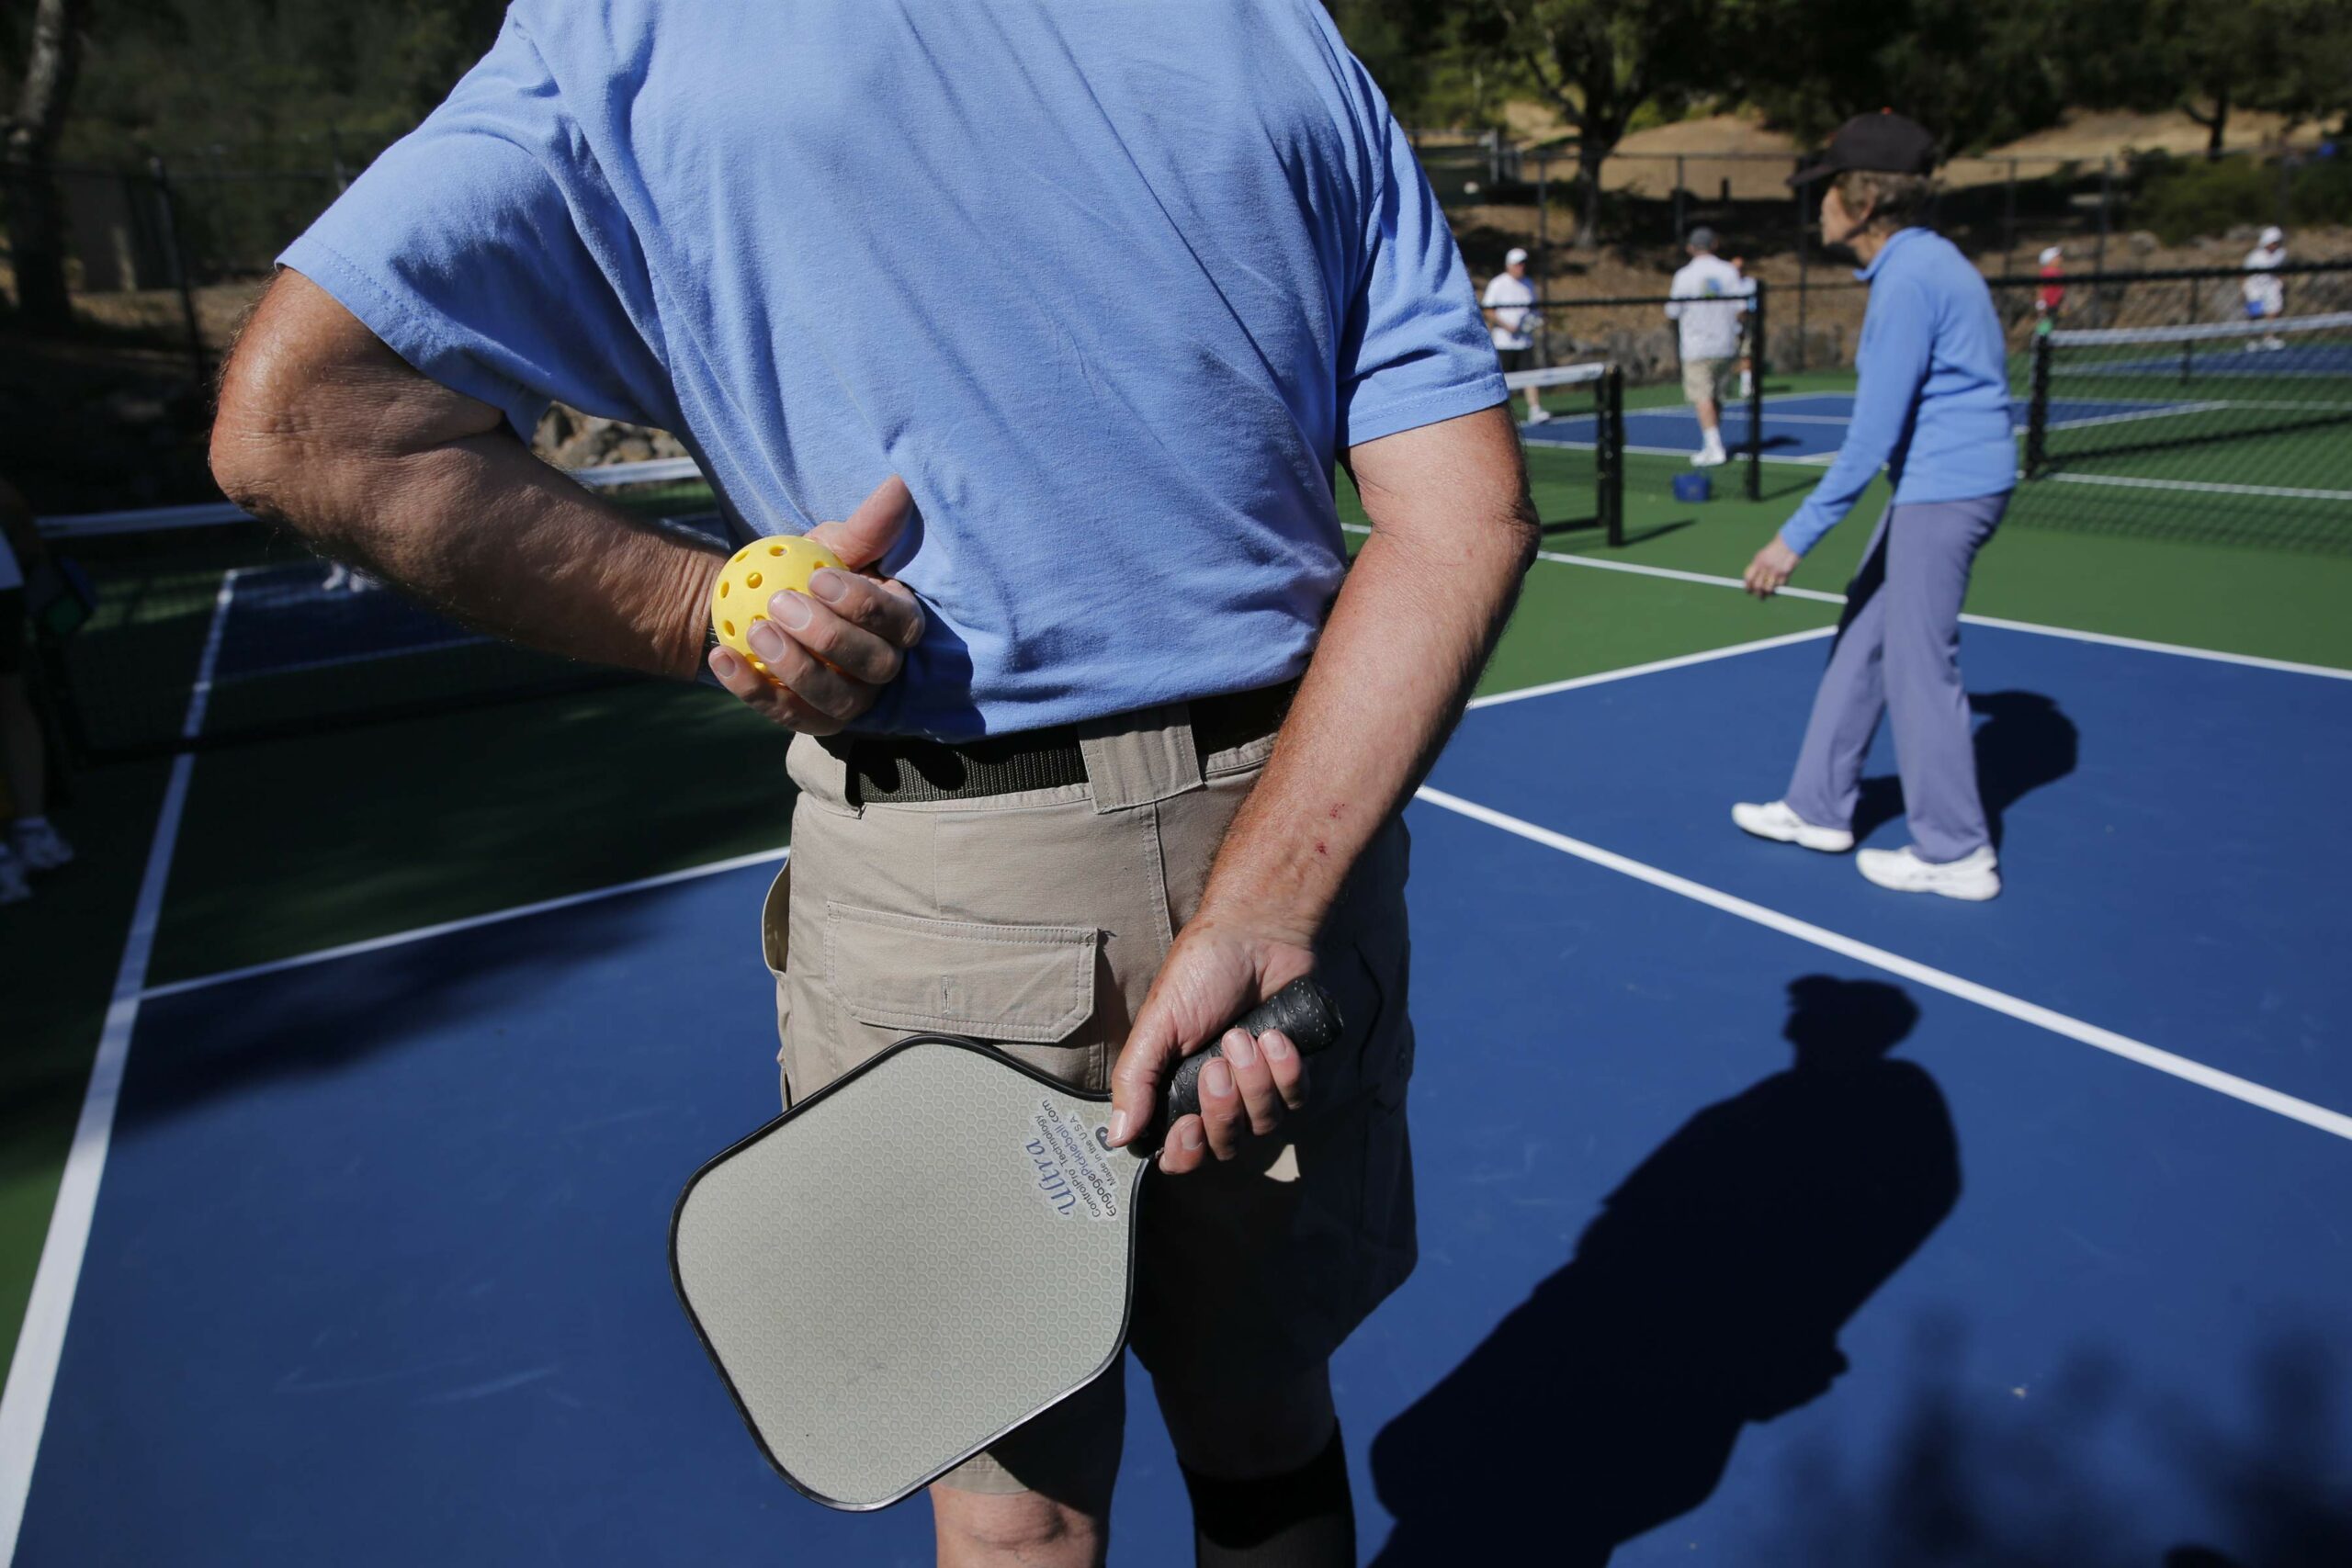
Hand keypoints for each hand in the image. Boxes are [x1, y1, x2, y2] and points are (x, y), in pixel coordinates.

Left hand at [707, 475, 925, 732]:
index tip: (817, 578)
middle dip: (828, 637)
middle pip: (874, 666)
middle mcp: (883, 668)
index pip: (897, 622)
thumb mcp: (834, 547)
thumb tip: (898, 484)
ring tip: (756, 631)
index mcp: (899, 623)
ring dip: (795, 669)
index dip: (861, 605)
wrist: (764, 607)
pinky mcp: (810, 720)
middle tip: (780, 604)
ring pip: (835, 700)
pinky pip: (784, 713)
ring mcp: (849, 701)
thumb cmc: (812, 573)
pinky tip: (721, 658)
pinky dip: (751, 689)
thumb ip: (865, 527)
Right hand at [1107, 911, 1316, 1175]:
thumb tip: (1116, 1137)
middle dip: (1223, 1106)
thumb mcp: (1158, 1024)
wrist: (1256, 936)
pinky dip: (1286, 1071)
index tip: (1187, 1125)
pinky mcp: (1292, 1072)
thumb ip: (1135, 1080)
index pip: (1181, 1152)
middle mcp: (1217, 1096)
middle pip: (1224, 1144)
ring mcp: (1257, 1087)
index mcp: (1176, 1090)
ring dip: (1254, 1080)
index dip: (1185, 1153)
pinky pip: (1296, 1100)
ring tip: (1245, 1035)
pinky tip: (1276, 1036)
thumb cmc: (1200, 974)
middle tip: (1218, 1061)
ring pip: (1262, 1124)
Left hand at [1744, 536, 1800, 598]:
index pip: (1748, 578)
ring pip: (1768, 589)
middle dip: (1758, 593)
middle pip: (1757, 586)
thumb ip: (1757, 567)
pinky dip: (1779, 589)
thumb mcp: (1762, 556)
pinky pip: (1780, 586)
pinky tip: (1779, 588)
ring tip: (1769, 593)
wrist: (1790, 542)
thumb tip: (1750, 582)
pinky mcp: (1785, 573)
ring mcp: (1775, 571)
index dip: (1747, 587)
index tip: (1749, 591)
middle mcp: (1765, 567)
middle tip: (1760, 596)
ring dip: (1769, 593)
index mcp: (1758, 562)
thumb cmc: (1775, 549)